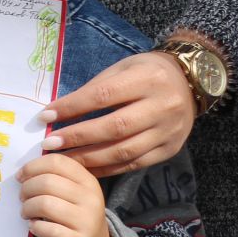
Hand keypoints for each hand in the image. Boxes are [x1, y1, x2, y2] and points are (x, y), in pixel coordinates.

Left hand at [18, 153, 113, 236]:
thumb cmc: (75, 216)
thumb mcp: (73, 193)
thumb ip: (55, 177)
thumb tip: (24, 170)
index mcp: (88, 181)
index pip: (57, 162)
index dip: (32, 167)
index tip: (21, 176)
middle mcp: (91, 199)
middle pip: (47, 182)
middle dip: (26, 189)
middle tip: (22, 198)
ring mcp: (87, 222)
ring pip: (44, 204)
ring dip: (27, 208)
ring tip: (26, 213)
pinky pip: (48, 229)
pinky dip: (35, 227)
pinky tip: (34, 227)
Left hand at [40, 51, 193, 174]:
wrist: (191, 82)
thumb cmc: (147, 72)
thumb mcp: (123, 68)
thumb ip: (97, 87)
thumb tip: (60, 110)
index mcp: (148, 80)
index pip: (103, 95)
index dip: (73, 107)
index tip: (46, 115)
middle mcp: (162, 107)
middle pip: (114, 127)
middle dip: (78, 137)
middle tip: (50, 144)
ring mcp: (168, 131)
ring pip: (125, 151)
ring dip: (89, 158)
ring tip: (63, 160)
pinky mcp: (170, 149)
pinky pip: (135, 163)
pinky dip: (108, 169)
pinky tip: (86, 169)